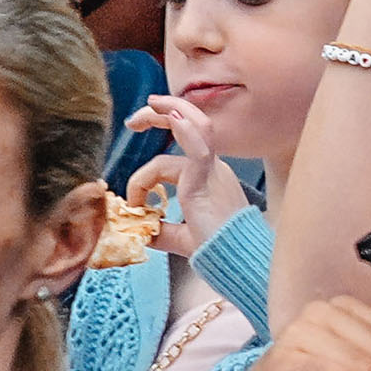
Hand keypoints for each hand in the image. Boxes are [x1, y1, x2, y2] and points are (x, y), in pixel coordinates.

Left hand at [125, 96, 247, 254]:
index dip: (148, 172)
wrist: (238, 261)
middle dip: (160, 116)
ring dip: (169, 112)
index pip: (176, 158)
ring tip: (143, 110)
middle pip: (189, 128)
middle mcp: (213, 169)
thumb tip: (139, 231)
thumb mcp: (183, 238)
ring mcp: (212, 170)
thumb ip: (161, 231)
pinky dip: (179, 131)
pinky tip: (167, 117)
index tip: (132, 200)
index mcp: (209, 180)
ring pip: (194, 126)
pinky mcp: (207, 177)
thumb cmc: (219, 252)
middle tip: (133, 120)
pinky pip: (194, 145)